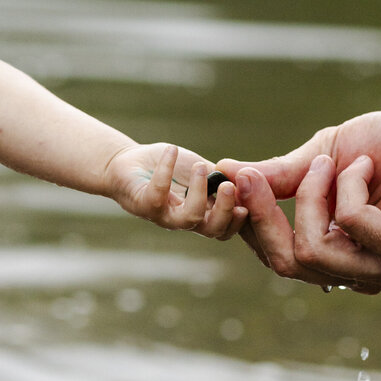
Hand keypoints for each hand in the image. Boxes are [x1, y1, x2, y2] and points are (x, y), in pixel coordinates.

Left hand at [106, 143, 245, 240]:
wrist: (131, 162)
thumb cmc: (170, 168)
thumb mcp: (202, 171)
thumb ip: (222, 177)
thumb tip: (248, 177)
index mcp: (204, 214)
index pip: (226, 227)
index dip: (240, 221)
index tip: (249, 202)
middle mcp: (186, 220)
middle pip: (213, 230)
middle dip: (226, 210)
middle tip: (230, 187)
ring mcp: (164, 215)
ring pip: (189, 219)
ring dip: (199, 193)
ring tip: (200, 167)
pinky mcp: (143, 204)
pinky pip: (157, 192)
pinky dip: (166, 169)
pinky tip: (171, 150)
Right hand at [228, 152, 380, 293]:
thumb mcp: (321, 158)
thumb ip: (281, 176)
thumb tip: (228, 172)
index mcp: (335, 255)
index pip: (277, 257)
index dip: (249, 222)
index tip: (231, 179)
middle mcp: (357, 272)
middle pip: (287, 263)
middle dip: (264, 216)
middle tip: (252, 175)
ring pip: (313, 251)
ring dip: (312, 195)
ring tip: (332, 161)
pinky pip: (351, 223)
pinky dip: (348, 186)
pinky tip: (366, 167)